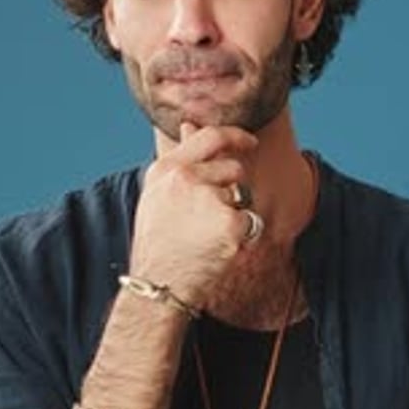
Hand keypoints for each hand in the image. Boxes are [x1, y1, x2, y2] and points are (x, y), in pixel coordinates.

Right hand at [129, 123, 258, 307]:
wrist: (159, 282)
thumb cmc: (158, 240)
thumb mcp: (159, 193)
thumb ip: (180, 158)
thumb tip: (190, 126)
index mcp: (167, 169)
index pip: (210, 137)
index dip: (236, 136)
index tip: (250, 142)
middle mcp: (185, 178)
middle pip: (233, 169)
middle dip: (232, 190)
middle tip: (210, 219)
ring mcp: (208, 199)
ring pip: (242, 196)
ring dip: (234, 213)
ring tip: (206, 235)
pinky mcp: (229, 222)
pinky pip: (249, 220)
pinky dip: (241, 235)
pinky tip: (218, 247)